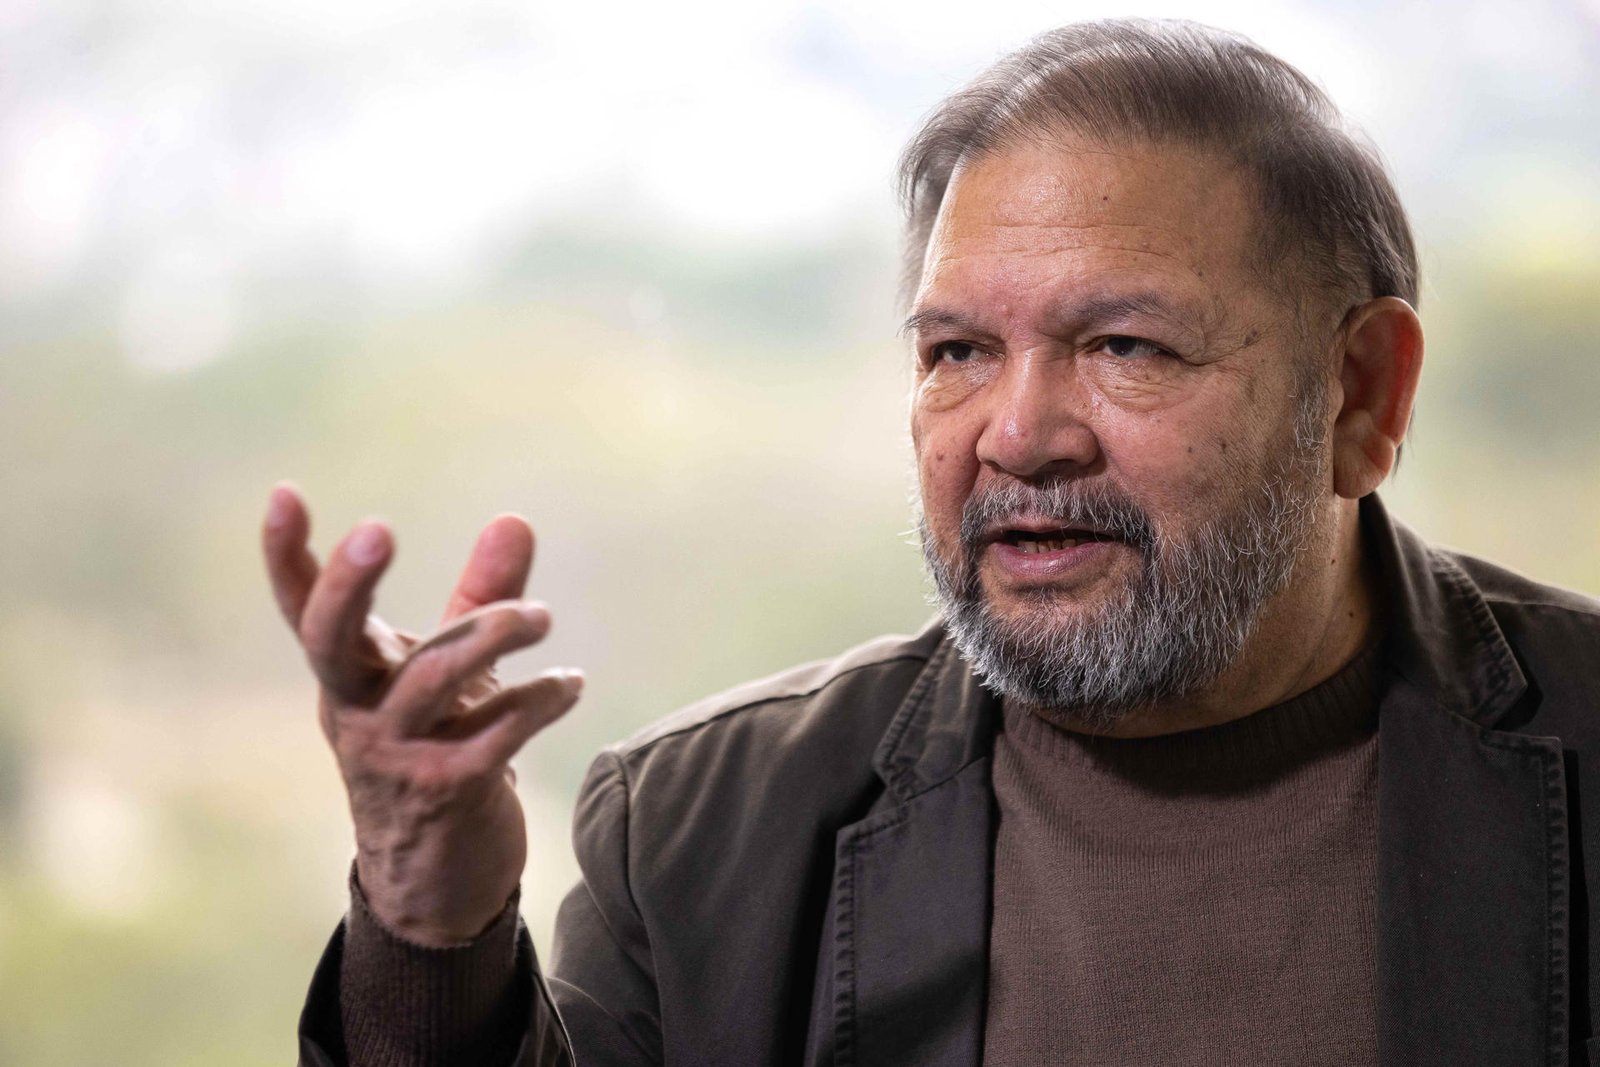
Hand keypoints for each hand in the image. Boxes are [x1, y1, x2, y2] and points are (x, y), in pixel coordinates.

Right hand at [261, 482, 582, 945]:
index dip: (286, 555)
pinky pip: (495, 731)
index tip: (285, 493)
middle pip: (330, 638)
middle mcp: (358, 710)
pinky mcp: (448, 791)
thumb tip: (514, 517)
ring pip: (432, 677)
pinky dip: (539, 698)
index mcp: (350, 675)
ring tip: (544, 619)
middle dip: (349, 581)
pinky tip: (570, 684)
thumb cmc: (440, 750)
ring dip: (495, 632)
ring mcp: (397, 755)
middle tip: (378, 529)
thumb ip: (478, 596)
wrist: (439, 877)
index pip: (304, 610)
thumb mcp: (450, 671)